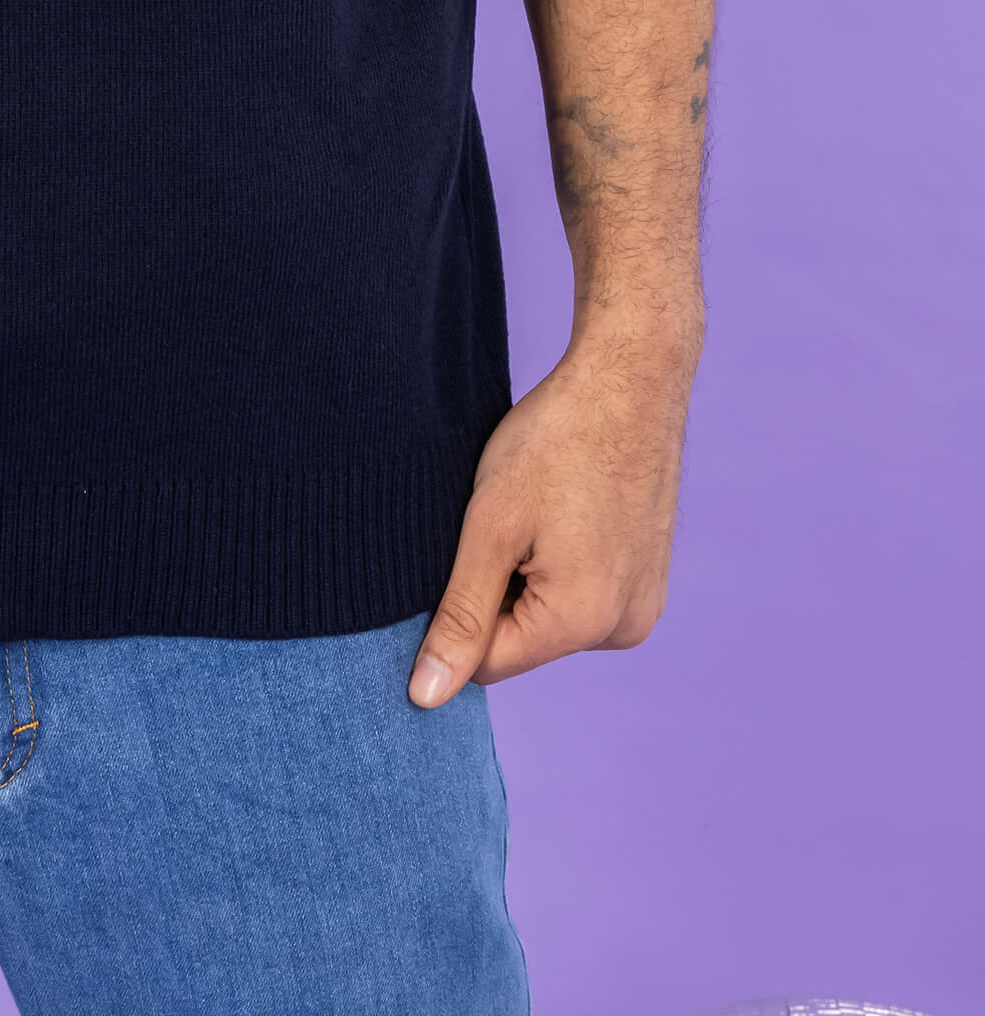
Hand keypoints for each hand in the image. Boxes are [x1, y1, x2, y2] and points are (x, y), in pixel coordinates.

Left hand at [408, 310, 701, 707]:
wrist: (630, 378)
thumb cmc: (557, 439)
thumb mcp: (491, 525)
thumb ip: (459, 615)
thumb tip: (425, 698)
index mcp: (584, 622)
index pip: (488, 661)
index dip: (459, 609)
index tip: (461, 547)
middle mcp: (625, 628)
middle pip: (523, 640)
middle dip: (499, 589)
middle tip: (506, 517)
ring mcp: (644, 603)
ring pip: (552, 617)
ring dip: (530, 576)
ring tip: (540, 509)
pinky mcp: (651, 579)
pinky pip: (585, 595)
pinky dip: (562, 563)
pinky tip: (564, 510)